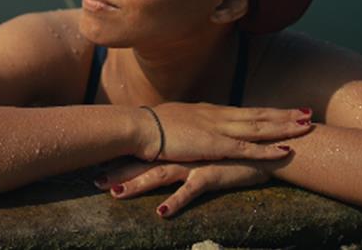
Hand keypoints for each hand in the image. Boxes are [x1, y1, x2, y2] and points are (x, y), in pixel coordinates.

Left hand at [94, 159, 274, 217]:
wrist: (266, 148)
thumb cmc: (234, 153)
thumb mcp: (205, 153)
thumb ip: (187, 155)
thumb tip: (168, 157)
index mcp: (178, 148)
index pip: (144, 154)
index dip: (122, 161)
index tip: (98, 166)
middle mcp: (182, 154)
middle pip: (145, 164)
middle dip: (120, 173)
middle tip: (95, 180)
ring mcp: (195, 164)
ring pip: (160, 175)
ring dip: (138, 184)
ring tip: (116, 193)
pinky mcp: (211, 175)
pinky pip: (190, 191)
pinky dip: (176, 202)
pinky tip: (162, 212)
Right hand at [133, 102, 311, 161]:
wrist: (140, 127)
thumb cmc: (151, 126)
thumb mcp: (176, 122)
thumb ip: (190, 125)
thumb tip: (193, 127)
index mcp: (210, 111)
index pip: (246, 111)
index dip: (268, 111)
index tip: (286, 110)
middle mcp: (219, 116)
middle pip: (259, 115)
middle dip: (284, 115)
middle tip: (307, 112)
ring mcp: (219, 129)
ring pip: (259, 128)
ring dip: (284, 127)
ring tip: (306, 125)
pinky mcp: (214, 146)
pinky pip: (247, 149)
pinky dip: (268, 150)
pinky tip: (285, 151)